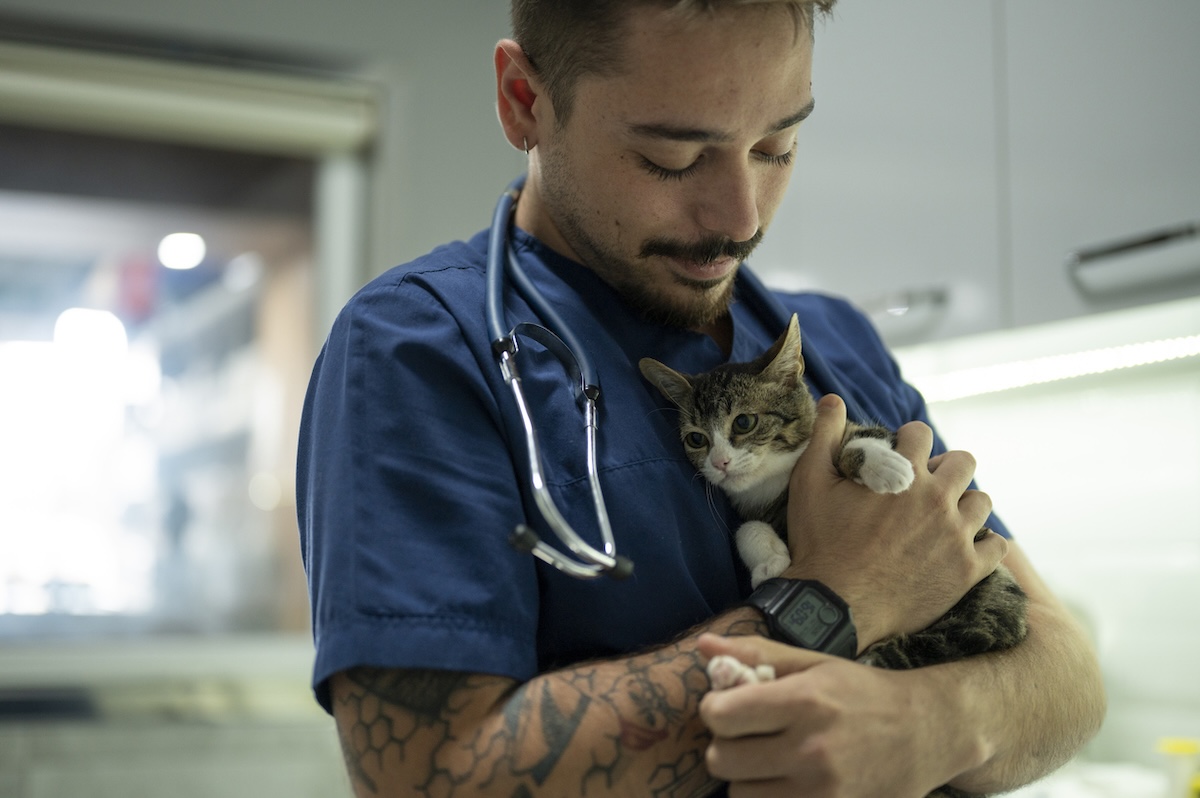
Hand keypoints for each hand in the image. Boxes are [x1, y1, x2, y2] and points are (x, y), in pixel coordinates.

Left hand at [698, 634, 970, 797]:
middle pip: (721, 761)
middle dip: (726, 745)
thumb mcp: (814, 663)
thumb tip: (702, 645)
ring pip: (740, 795)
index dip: (715, 709)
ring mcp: (822, 793)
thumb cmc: (863, 693)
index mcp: (804, 702)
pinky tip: (785, 783)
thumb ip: (756, 654)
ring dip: (747, 779)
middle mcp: (811, 751)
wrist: (928, 734)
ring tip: (770, 762)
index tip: (729, 706)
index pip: (720, 716)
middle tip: (748, 737)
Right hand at [783, 395, 1006, 646]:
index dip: (908, 440)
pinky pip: (997, 546)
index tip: (900, 455)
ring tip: (943, 517)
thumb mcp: (809, 482)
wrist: (836, 606)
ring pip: (982, 502)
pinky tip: (963, 547)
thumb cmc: (820, 543)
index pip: (921, 433)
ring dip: (964, 504)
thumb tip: (832, 398)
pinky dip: (984, 543)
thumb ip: (824, 435)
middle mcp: (938, 499)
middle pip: (964, 461)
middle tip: (924, 486)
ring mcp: (956, 536)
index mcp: (903, 473)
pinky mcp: (967, 571)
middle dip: (945, 467)